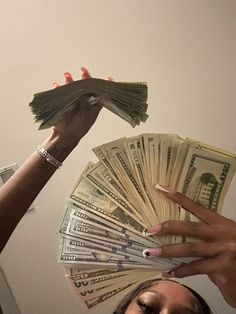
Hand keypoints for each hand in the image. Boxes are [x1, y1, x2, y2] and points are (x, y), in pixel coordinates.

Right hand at [52, 67, 104, 143]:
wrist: (67, 134)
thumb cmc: (80, 127)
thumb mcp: (87, 117)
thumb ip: (86, 106)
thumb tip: (85, 95)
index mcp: (95, 103)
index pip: (101, 92)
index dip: (105, 85)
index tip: (108, 78)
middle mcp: (85, 98)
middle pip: (87, 85)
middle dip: (86, 77)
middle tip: (84, 72)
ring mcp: (75, 97)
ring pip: (74, 86)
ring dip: (70, 80)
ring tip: (67, 76)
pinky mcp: (64, 99)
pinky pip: (61, 92)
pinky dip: (58, 88)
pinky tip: (57, 85)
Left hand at [145, 189, 235, 307]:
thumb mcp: (224, 238)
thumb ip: (207, 236)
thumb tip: (180, 235)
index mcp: (221, 223)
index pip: (197, 207)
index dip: (179, 198)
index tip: (162, 188)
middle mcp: (222, 235)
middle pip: (190, 228)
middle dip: (168, 228)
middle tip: (150, 230)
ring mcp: (223, 251)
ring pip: (190, 249)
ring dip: (168, 251)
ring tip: (151, 253)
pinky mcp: (223, 268)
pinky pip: (196, 268)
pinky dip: (180, 271)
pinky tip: (168, 272)